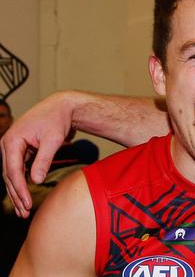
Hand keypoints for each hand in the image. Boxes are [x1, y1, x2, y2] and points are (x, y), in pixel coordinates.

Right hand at [1, 91, 75, 217]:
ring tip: (23, 211)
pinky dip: (21, 183)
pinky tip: (25, 197)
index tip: (27, 204)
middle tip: (24, 213)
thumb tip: (36, 181)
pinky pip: (18, 170)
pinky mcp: (20, 151)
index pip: (13, 170)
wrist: (61, 107)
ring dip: (17, 192)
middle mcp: (7, 144)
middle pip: (9, 175)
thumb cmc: (57, 120)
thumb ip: (43, 161)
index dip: (20, 189)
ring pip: (12, 175)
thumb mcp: (53, 140)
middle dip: (16, 195)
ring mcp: (13, 148)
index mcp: (11, 141)